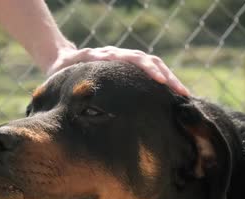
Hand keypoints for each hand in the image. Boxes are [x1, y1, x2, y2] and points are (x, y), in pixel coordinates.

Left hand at [46, 46, 189, 95]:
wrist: (61, 59)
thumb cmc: (61, 68)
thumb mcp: (65, 69)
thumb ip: (73, 68)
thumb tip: (85, 69)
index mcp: (107, 56)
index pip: (134, 60)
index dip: (149, 70)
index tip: (162, 81)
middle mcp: (119, 55)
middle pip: (149, 61)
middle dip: (167, 76)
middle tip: (182, 92)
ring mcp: (125, 60)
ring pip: (153, 64)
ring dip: (169, 78)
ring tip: (184, 94)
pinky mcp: (127, 68)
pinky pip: (149, 71)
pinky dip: (162, 80)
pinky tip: (172, 96)